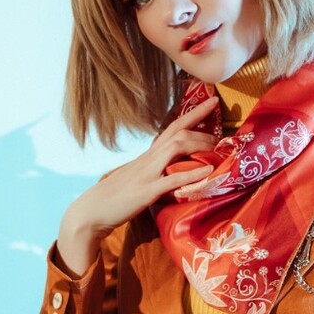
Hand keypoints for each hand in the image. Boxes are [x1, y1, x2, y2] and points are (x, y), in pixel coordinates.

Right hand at [57, 93, 222, 269]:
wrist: (91, 212)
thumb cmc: (114, 199)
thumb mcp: (137, 180)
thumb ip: (155, 174)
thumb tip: (173, 175)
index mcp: (147, 156)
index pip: (172, 127)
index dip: (193, 114)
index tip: (211, 101)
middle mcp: (148, 159)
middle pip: (177, 132)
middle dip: (201, 125)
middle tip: (222, 132)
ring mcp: (147, 174)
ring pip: (175, 147)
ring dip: (199, 144)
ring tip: (216, 148)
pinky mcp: (146, 192)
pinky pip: (172, 179)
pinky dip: (191, 174)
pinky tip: (207, 171)